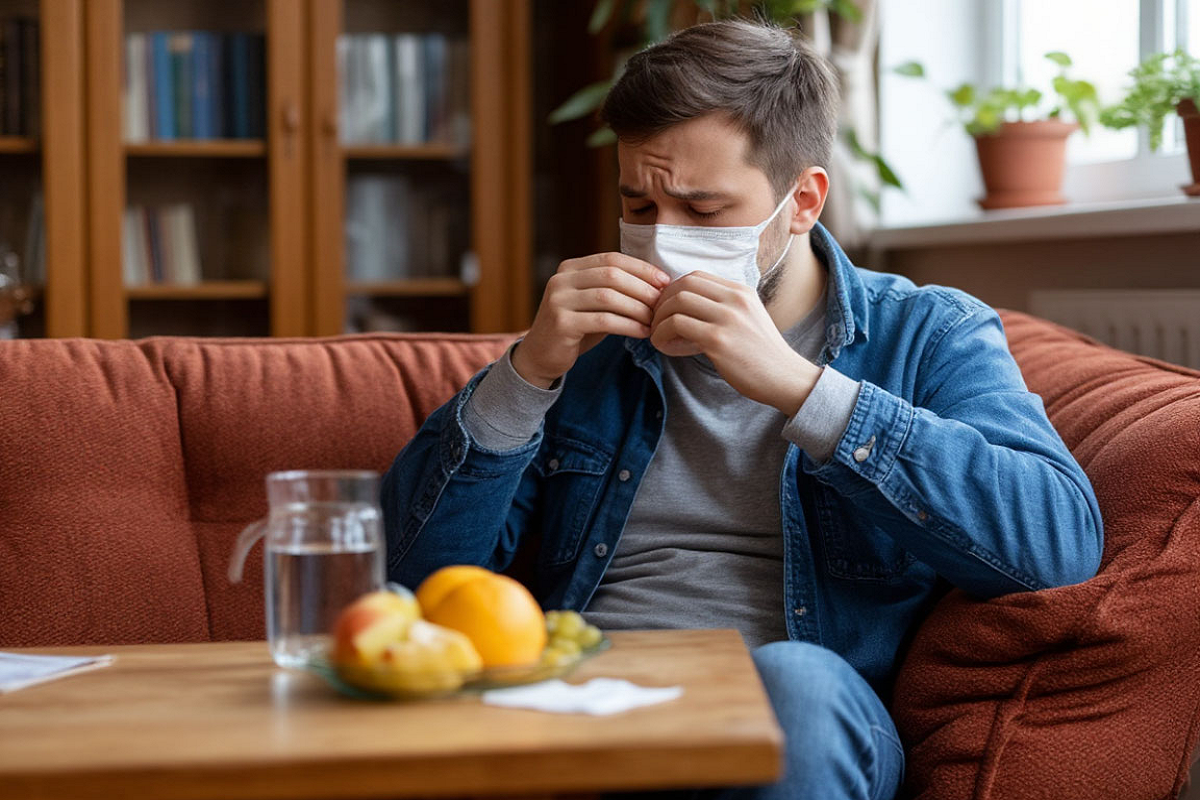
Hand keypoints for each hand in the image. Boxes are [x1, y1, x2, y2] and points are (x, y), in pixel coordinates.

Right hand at [512, 253, 670, 388]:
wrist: (540, 356)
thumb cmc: (575, 328)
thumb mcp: (593, 303)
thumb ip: (614, 289)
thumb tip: (657, 282)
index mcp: (570, 268)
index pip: (612, 259)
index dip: (641, 268)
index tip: (665, 281)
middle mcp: (561, 279)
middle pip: (611, 275)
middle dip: (642, 287)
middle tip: (662, 301)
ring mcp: (559, 300)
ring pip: (608, 297)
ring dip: (638, 308)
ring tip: (655, 319)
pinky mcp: (561, 323)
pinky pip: (603, 320)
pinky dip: (628, 325)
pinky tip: (643, 332)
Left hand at [650, 271, 821, 414]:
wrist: (786, 378)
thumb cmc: (763, 355)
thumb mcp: (748, 319)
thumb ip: (723, 309)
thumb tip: (687, 309)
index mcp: (741, 291)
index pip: (696, 276)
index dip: (673, 289)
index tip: (666, 308)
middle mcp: (735, 299)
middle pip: (683, 284)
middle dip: (662, 302)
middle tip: (656, 321)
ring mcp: (727, 318)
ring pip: (677, 303)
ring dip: (659, 319)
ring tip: (658, 335)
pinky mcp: (718, 340)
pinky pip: (678, 325)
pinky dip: (663, 335)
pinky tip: (665, 347)